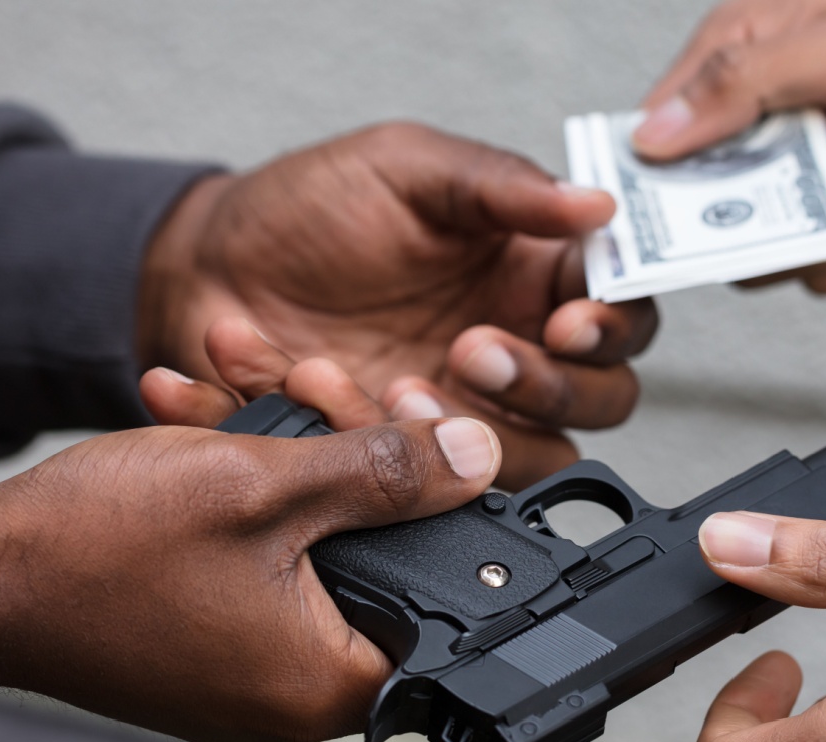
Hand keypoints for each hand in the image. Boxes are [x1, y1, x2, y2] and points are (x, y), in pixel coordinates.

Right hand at [0, 380, 501, 741]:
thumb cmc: (93, 550)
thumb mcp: (261, 486)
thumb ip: (384, 473)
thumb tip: (473, 457)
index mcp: (329, 684)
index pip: (441, 597)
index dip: (440, 498)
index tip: (420, 425)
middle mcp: (298, 699)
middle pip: (375, 556)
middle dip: (347, 446)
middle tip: (317, 380)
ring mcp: (254, 675)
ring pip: (312, 543)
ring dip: (285, 450)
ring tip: (240, 376)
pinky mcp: (217, 646)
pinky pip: (262, 560)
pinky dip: (244, 491)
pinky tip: (205, 416)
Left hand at [137, 122, 659, 487]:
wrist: (205, 265)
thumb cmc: (313, 205)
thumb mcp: (410, 169)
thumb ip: (503, 187)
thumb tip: (597, 204)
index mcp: (534, 274)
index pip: (620, 313)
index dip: (610, 327)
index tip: (568, 322)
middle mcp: (516, 350)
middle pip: (598, 401)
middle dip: (545, 386)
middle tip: (473, 351)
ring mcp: (463, 413)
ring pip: (526, 458)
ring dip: (470, 434)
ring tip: (395, 385)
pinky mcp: (401, 461)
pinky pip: (425, 487)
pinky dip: (368, 441)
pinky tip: (315, 387)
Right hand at [635, 0, 825, 292]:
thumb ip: (747, 85)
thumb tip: (651, 133)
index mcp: (746, 51)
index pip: (660, 126)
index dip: (657, 179)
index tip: (668, 220)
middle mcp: (766, 113)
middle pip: (707, 208)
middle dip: (771, 218)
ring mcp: (807, 166)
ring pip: (770, 250)